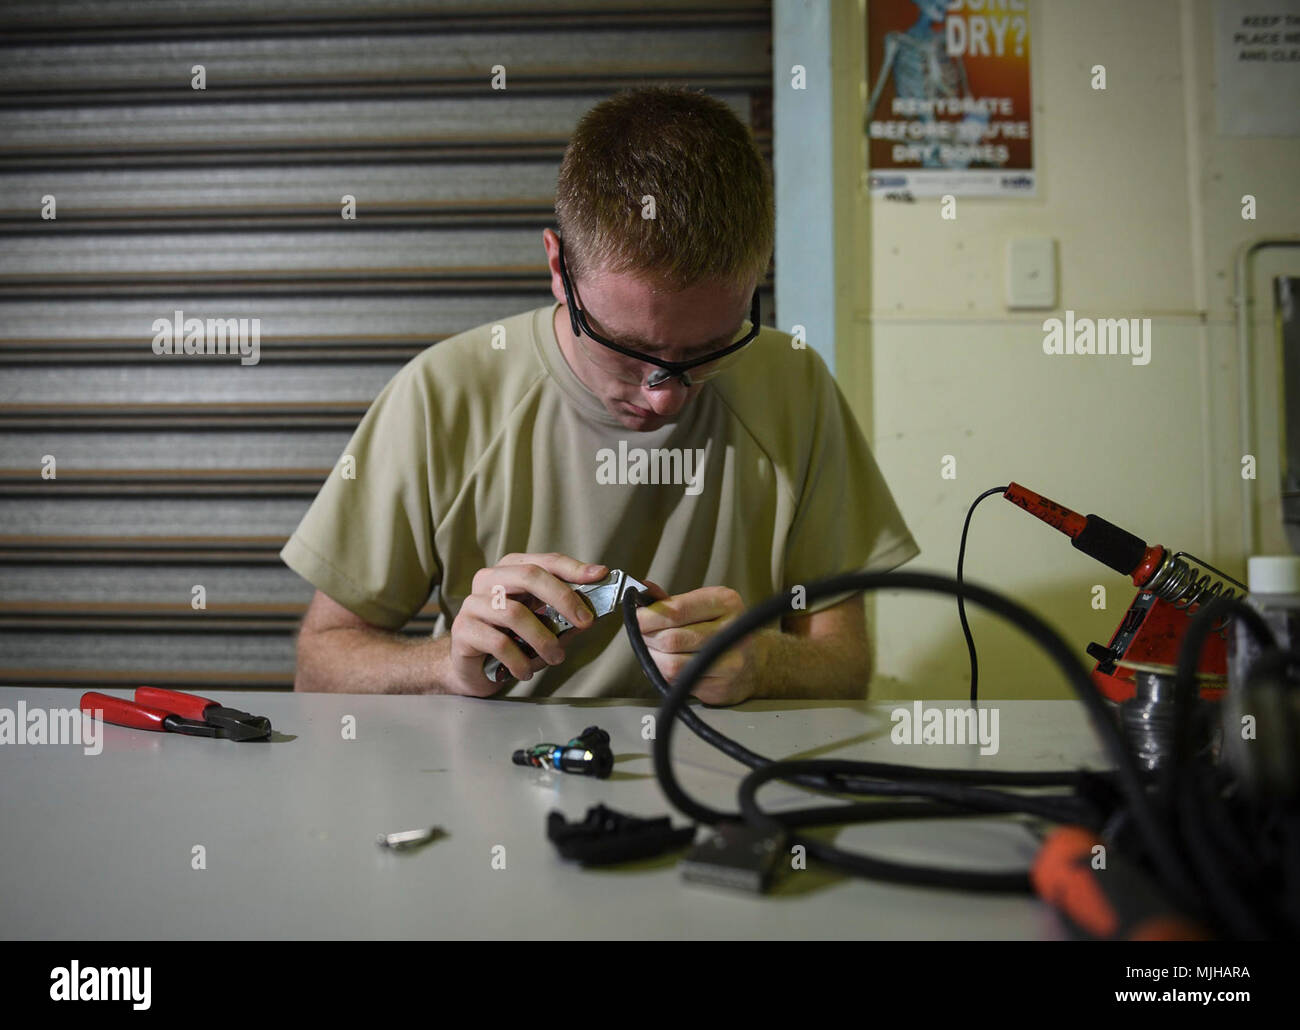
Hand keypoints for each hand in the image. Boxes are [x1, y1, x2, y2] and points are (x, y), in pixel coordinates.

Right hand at [443, 553, 607, 695]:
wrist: (472, 669)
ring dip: (542, 639)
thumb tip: (592, 613)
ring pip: (514, 613)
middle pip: (529, 576)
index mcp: (511, 571)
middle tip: (584, 622)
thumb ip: (563, 617)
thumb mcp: (541, 626)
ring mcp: (473, 603)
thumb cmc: (510, 641)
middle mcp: (489, 580)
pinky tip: (525, 671)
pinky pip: (498, 642)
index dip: (573, 567)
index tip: (599, 575)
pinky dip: (519, 660)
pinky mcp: (463, 629)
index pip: (545, 561)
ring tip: (556, 658)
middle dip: (563, 597)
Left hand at [634, 585, 757, 705]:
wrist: (752, 660)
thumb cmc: (719, 627)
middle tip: (644, 634)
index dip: (649, 616)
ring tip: (655, 650)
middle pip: (671, 639)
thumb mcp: (701, 604)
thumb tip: (641, 589)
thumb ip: (670, 601)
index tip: (636, 618)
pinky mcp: (720, 686)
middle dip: (648, 638)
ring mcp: (728, 661)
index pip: (676, 610)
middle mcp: (731, 631)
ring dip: (654, 658)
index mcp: (725, 602)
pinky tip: (670, 663)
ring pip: (671, 664)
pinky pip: (677, 682)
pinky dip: (665, 673)